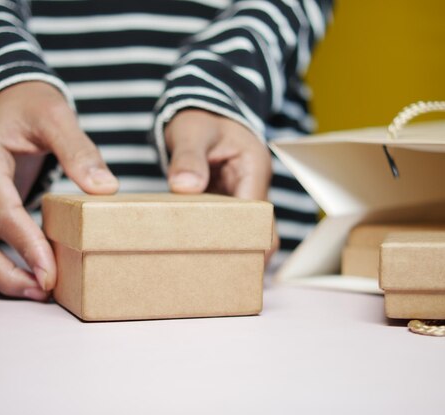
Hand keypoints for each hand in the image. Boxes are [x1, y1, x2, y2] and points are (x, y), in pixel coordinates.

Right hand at [0, 81, 117, 299]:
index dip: (25, 247)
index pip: (0, 214)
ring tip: (38, 289)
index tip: (50, 275)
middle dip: (2, 275)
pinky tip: (30, 272)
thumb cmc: (29, 103)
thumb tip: (104, 188)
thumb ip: (79, 150)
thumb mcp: (56, 115)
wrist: (6, 98)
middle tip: (43, 292)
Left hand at [164, 109, 278, 260]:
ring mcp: (240, 193)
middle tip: (220, 276)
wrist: (200, 107)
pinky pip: (226, 223)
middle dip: (245, 252)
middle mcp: (252, 184)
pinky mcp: (225, 198)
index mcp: (253, 168)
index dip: (250, 240)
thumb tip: (185, 186)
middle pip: (259, 229)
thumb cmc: (199, 117)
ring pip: (243, 229)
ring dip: (231, 247)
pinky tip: (198, 252)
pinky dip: (216, 237)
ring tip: (209, 272)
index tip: (235, 263)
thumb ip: (188, 157)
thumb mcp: (192, 131)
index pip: (260, 214)